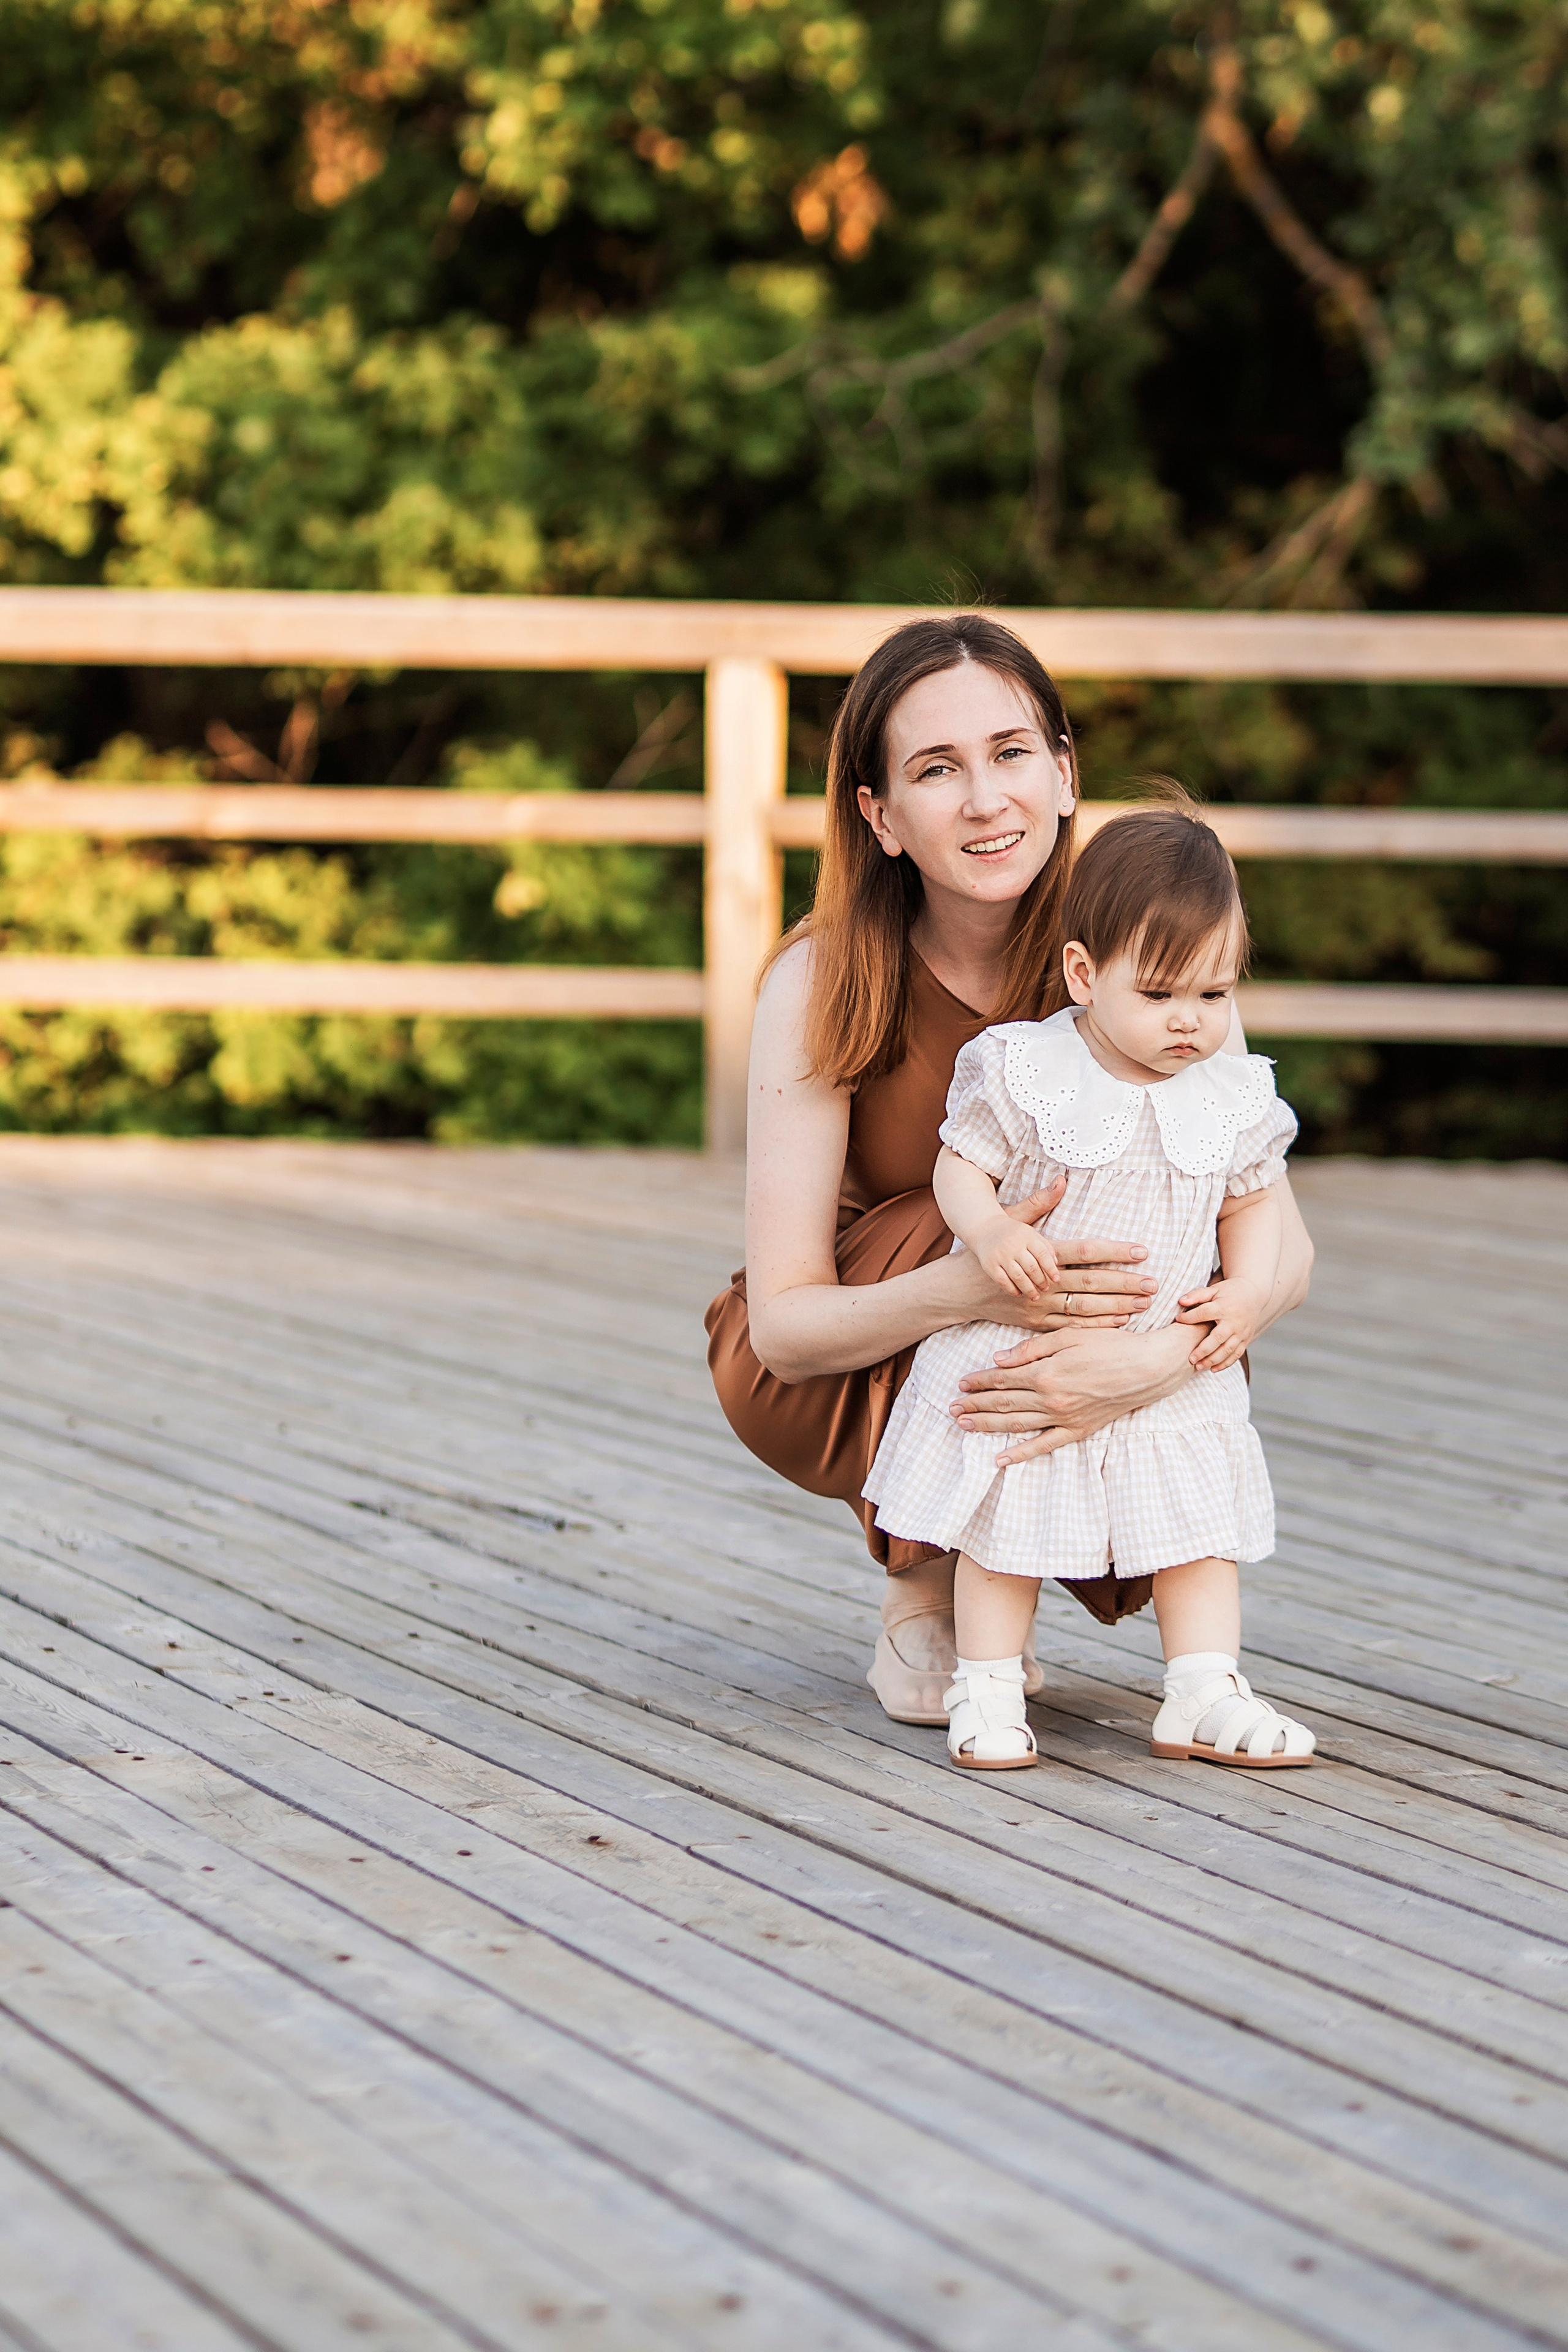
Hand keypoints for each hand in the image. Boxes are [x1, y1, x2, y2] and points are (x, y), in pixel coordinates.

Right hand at [941, 1179, 1157, 1331]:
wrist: (957, 1288)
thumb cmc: (990, 1248)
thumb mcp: (1011, 1220)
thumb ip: (1039, 1202)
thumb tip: (1061, 1178)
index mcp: (1039, 1251)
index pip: (1085, 1250)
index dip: (1115, 1251)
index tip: (1142, 1251)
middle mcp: (1041, 1279)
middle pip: (1090, 1282)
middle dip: (1124, 1283)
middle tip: (1154, 1283)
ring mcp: (1038, 1305)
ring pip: (1084, 1307)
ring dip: (1117, 1306)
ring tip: (1145, 1302)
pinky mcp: (1035, 1323)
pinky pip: (1071, 1327)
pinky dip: (1096, 1325)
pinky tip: (1120, 1321)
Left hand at [949, 1322, 1196, 1465]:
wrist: (1149, 1368)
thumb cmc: (1112, 1345)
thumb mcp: (1070, 1336)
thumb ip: (1031, 1349)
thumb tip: (998, 1360)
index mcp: (1046, 1372)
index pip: (1002, 1379)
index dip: (979, 1382)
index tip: (961, 1383)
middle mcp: (1051, 1399)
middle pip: (1003, 1403)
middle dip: (975, 1405)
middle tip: (952, 1407)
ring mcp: (1064, 1418)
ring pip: (1017, 1425)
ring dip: (987, 1426)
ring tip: (964, 1425)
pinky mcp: (1078, 1430)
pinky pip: (1044, 1445)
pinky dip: (1020, 1454)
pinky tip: (1000, 1459)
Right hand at [969, 1212, 1059, 1298]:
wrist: (985, 1229)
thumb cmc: (1014, 1234)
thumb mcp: (1030, 1233)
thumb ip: (1044, 1246)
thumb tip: (1056, 1264)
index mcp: (1025, 1236)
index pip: (1042, 1254)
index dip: (1051, 1269)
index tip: (1056, 1279)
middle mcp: (1013, 1245)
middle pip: (1031, 1268)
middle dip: (1040, 1281)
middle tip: (1045, 1288)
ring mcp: (1000, 1256)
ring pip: (1018, 1277)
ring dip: (1029, 1289)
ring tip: (1035, 1296)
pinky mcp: (989, 1265)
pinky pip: (1003, 1282)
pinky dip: (1013, 1290)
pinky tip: (1019, 1294)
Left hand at [1177, 1276, 1265, 1371]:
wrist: (1254, 1294)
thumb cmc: (1229, 1292)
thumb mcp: (1214, 1289)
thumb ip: (1197, 1295)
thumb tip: (1181, 1301)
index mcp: (1224, 1307)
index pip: (1204, 1313)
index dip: (1189, 1317)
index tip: (1177, 1320)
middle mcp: (1234, 1321)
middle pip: (1218, 1338)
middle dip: (1203, 1350)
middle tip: (1190, 1359)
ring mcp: (1242, 1332)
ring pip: (1227, 1350)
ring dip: (1213, 1360)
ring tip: (1198, 1366)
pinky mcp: (1246, 1339)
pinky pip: (1236, 1354)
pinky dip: (1225, 1363)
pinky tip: (1213, 1369)